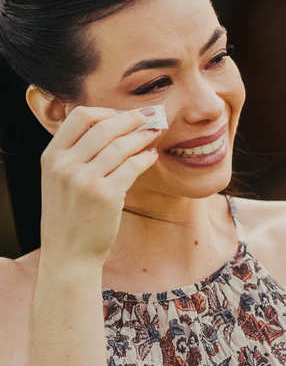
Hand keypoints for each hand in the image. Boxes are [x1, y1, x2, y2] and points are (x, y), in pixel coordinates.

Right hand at [39, 106, 161, 263]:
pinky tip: (152, 155)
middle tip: (149, 117)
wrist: (69, 253)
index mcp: (51, 157)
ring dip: (142, 136)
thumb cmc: (69, 215)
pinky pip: (132, 166)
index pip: (79, 116)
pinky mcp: (105, 195)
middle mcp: (64, 165)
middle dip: (131, 119)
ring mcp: (84, 180)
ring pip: (121, 145)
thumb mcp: (59, 180)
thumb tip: (111, 126)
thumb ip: (75, 154)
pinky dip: (146, 157)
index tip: (124, 115)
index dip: (106, 111)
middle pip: (104, 126)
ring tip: (155, 133)